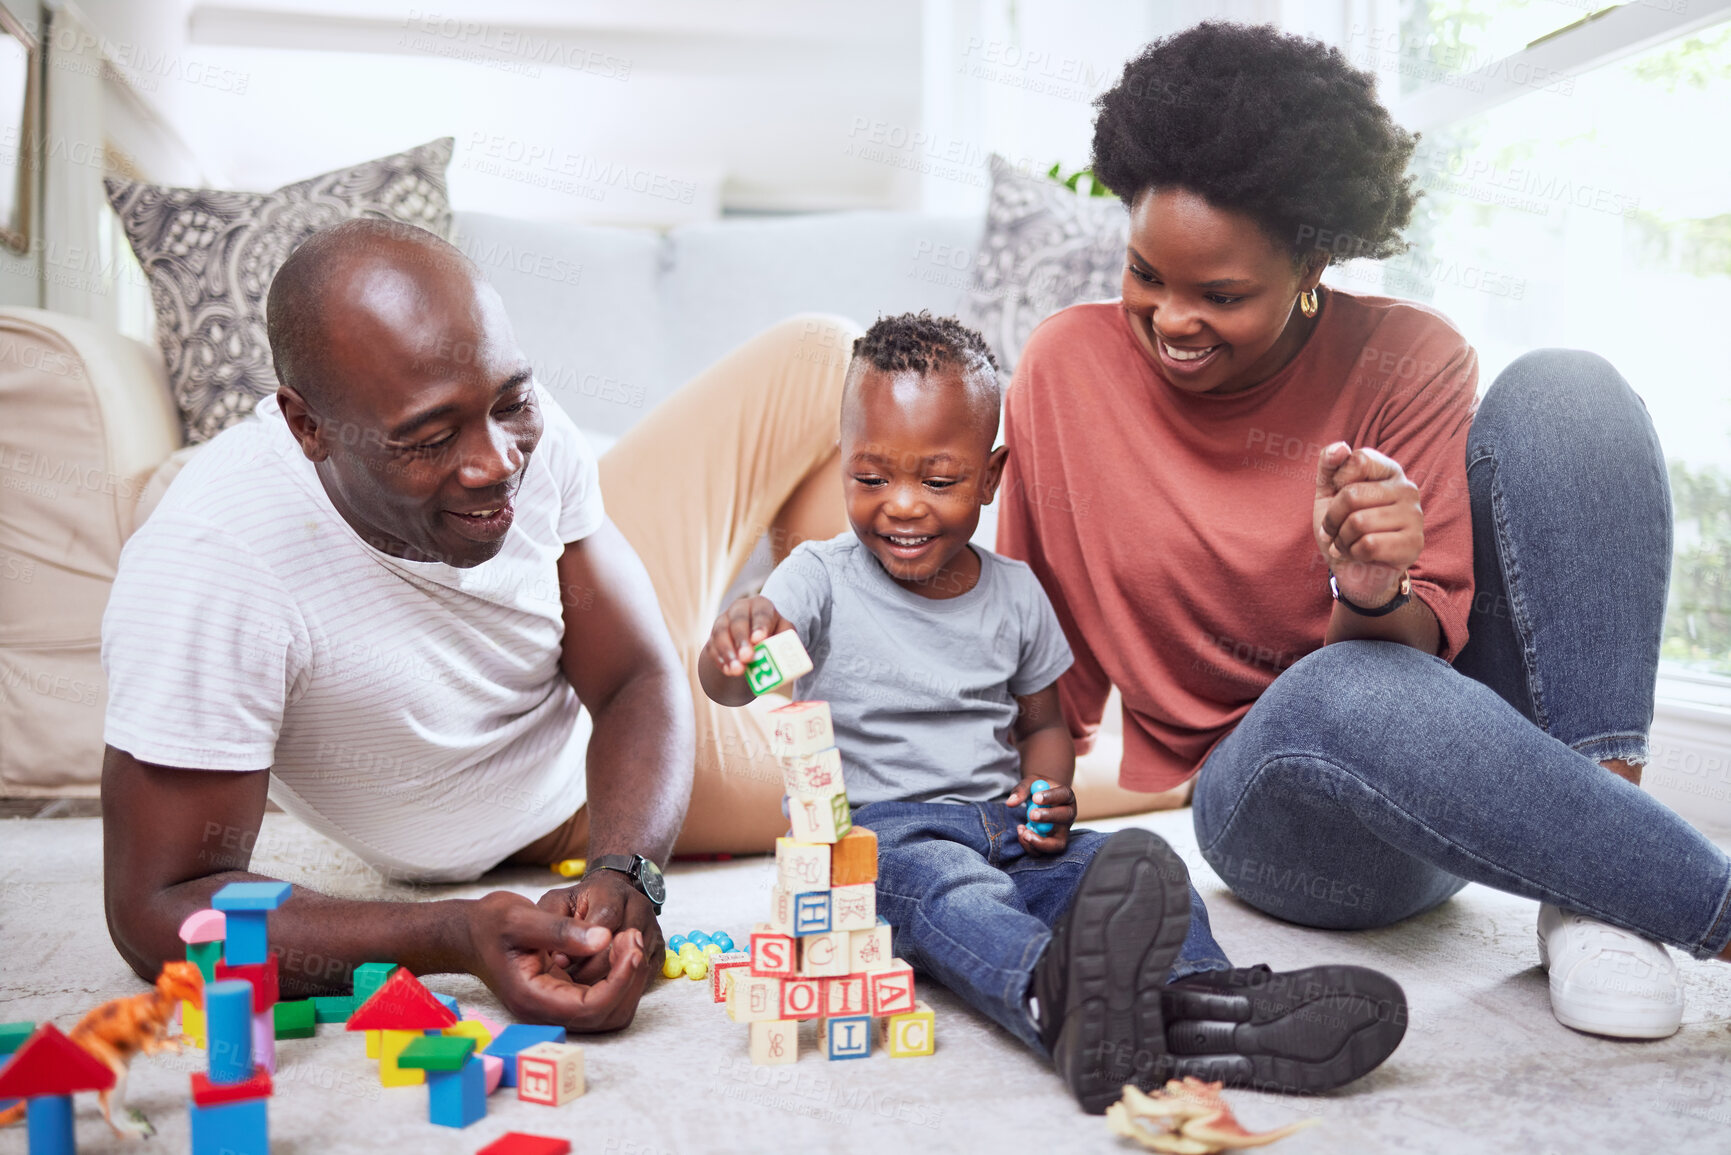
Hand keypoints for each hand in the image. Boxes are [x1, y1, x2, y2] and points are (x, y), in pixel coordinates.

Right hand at [461, 889, 646, 1031]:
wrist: (471, 932)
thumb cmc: (490, 924)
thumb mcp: (520, 918)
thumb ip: (561, 930)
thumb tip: (603, 937)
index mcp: (533, 999)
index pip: (590, 1007)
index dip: (619, 980)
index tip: (629, 945)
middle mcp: (547, 1011)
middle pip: (606, 1017)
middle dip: (629, 980)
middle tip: (632, 937)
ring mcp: (556, 1006)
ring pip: (609, 1013)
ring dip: (628, 980)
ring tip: (628, 940)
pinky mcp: (564, 996)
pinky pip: (603, 999)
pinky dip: (620, 977)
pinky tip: (618, 947)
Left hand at [536, 870, 663, 985]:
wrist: (608, 896)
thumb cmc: (578, 903)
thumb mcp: (557, 904)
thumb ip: (555, 926)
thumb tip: (561, 959)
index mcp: (613, 891)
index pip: (605, 920)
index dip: (581, 947)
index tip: (560, 962)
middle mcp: (639, 906)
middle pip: (621, 944)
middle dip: (591, 969)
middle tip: (569, 981)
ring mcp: (653, 927)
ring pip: (635, 961)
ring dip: (607, 980)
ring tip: (583, 987)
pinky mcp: (660, 947)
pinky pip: (646, 973)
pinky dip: (624, 983)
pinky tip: (604, 988)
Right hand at [704, 595, 795, 677]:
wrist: (752, 643)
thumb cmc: (773, 634)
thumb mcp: (783, 633)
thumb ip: (785, 639)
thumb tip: (784, 653)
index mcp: (761, 605)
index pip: (761, 612)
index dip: (759, 626)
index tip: (758, 640)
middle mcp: (740, 609)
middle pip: (738, 621)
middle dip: (742, 640)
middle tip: (747, 657)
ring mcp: (723, 621)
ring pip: (721, 634)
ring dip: (729, 653)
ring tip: (737, 670)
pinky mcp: (713, 637)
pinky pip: (713, 647)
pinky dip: (720, 660)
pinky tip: (728, 671)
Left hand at [1006, 776, 1074, 854]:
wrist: (1039, 801)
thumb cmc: (1037, 791)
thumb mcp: (1030, 784)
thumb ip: (1021, 791)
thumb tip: (1010, 803)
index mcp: (1066, 796)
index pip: (1064, 795)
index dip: (1051, 796)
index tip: (1035, 797)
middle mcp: (1068, 815)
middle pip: (1065, 817)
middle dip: (1048, 817)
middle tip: (1031, 815)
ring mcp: (1062, 832)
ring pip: (1058, 843)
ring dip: (1040, 841)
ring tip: (1024, 832)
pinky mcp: (1051, 844)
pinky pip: (1043, 851)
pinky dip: (1029, 845)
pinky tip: (1021, 831)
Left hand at [1313, 443, 1423, 606]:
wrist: (1355, 570)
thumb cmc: (1342, 528)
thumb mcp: (1327, 494)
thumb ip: (1329, 467)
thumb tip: (1340, 447)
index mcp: (1388, 470)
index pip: (1358, 460)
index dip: (1337, 483)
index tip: (1338, 498)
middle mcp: (1407, 488)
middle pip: (1352, 496)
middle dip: (1333, 520)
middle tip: (1335, 531)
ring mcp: (1415, 515)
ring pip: (1358, 523)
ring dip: (1341, 540)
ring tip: (1347, 544)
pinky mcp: (1415, 543)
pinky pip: (1369, 545)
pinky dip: (1354, 554)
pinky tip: (1359, 555)